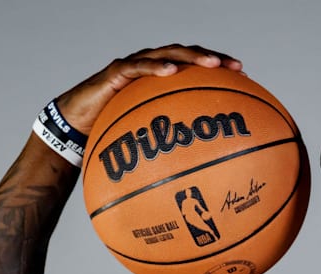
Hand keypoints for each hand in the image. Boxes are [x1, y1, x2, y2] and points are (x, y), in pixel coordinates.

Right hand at [55, 44, 242, 133]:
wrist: (76, 127)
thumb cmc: (114, 134)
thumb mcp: (148, 140)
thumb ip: (172, 145)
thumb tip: (202, 172)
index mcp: (162, 80)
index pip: (195, 67)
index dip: (219, 67)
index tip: (244, 75)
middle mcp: (151, 67)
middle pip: (187, 55)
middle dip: (213, 58)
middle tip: (236, 68)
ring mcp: (134, 66)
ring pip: (167, 54)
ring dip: (191, 57)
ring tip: (212, 64)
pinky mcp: (116, 72)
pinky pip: (137, 67)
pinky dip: (155, 68)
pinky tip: (172, 72)